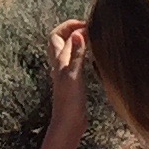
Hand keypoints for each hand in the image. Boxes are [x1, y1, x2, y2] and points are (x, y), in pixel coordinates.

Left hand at [44, 19, 90, 148]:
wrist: (69, 124)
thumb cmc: (69, 101)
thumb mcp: (74, 75)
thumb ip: (77, 54)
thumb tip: (78, 33)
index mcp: (58, 61)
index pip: (56, 35)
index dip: (68, 26)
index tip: (84, 24)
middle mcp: (60, 65)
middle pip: (59, 40)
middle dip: (71, 30)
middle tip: (88, 28)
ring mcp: (66, 73)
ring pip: (67, 51)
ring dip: (77, 41)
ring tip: (92, 38)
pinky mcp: (73, 82)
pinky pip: (75, 61)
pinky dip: (82, 54)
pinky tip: (92, 56)